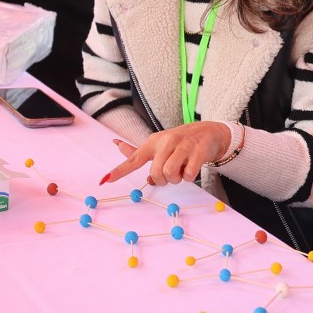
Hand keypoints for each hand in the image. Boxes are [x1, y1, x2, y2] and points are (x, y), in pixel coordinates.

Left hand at [101, 122, 231, 186]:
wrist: (208, 131)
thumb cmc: (179, 142)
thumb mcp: (158, 144)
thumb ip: (139, 151)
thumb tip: (117, 145)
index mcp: (153, 142)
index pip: (134, 158)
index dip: (119, 171)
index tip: (105, 180)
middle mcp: (166, 141)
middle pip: (155, 172)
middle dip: (162, 180)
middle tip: (170, 174)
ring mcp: (183, 145)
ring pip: (170, 174)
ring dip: (175, 179)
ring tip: (181, 170)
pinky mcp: (198, 151)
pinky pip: (188, 175)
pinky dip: (188, 177)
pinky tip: (192, 167)